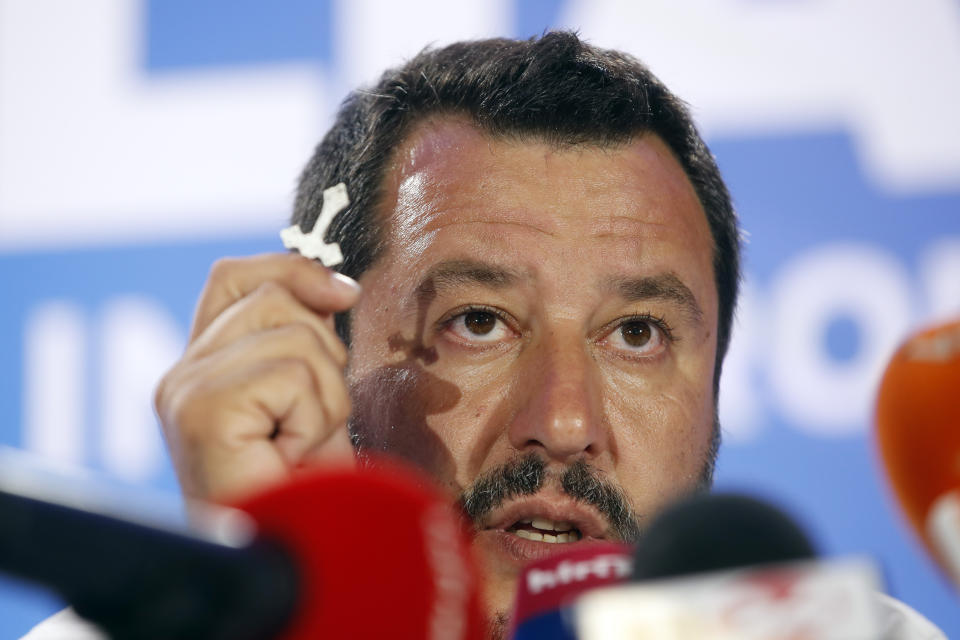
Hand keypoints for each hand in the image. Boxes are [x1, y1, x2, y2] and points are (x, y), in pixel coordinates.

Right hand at [155, 253, 360, 503]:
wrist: (287, 555)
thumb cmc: (303, 490)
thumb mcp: (312, 399)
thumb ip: (307, 341)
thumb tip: (339, 286)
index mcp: (203, 365)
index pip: (234, 278)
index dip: (291, 270)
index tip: (343, 293)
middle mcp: (182, 373)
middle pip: (274, 300)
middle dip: (324, 358)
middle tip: (310, 422)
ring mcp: (184, 389)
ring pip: (297, 338)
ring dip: (325, 398)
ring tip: (299, 446)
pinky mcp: (199, 409)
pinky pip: (294, 376)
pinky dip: (315, 420)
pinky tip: (290, 456)